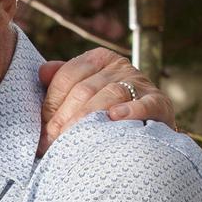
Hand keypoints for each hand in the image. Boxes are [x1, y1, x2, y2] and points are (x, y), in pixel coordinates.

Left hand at [37, 47, 174, 155]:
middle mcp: (120, 67)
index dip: (51, 103)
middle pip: (84, 89)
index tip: (42, 129)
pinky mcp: (159, 102)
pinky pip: (145, 104)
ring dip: (87, 118)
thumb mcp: (84, 90)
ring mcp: (141, 83)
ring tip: (72, 140)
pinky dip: (130, 111)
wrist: (148, 126)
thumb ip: (61, 80)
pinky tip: (115, 118)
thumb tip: (42, 72)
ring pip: (109, 95)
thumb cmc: (106, 109)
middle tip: (51, 142)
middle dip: (63, 118)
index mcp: (99, 59)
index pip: (67, 76)